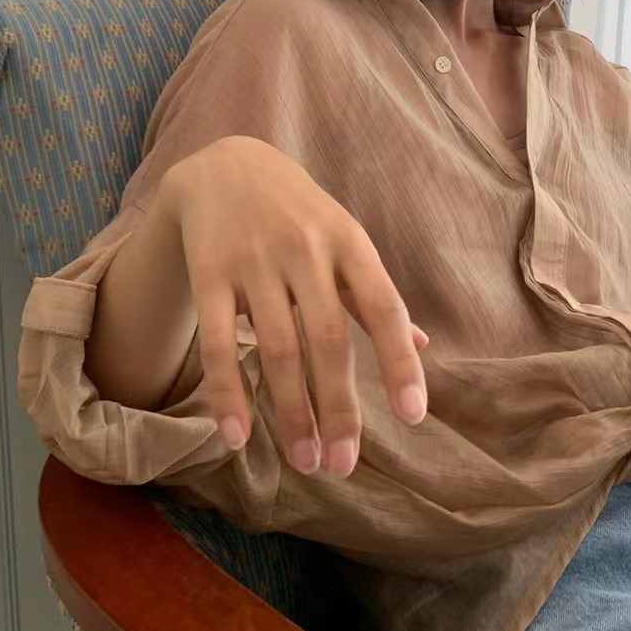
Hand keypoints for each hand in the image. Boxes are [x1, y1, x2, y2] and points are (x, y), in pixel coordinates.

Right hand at [159, 135, 427, 476]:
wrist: (225, 164)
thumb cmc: (300, 214)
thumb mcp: (345, 240)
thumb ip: (375, 295)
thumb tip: (422, 346)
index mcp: (350, 243)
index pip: (384, 307)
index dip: (399, 361)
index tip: (413, 416)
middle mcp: (306, 250)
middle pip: (328, 339)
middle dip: (338, 407)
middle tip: (342, 466)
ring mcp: (255, 261)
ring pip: (277, 348)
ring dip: (291, 412)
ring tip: (306, 461)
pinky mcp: (209, 272)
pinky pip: (219, 342)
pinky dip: (228, 393)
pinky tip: (237, 437)